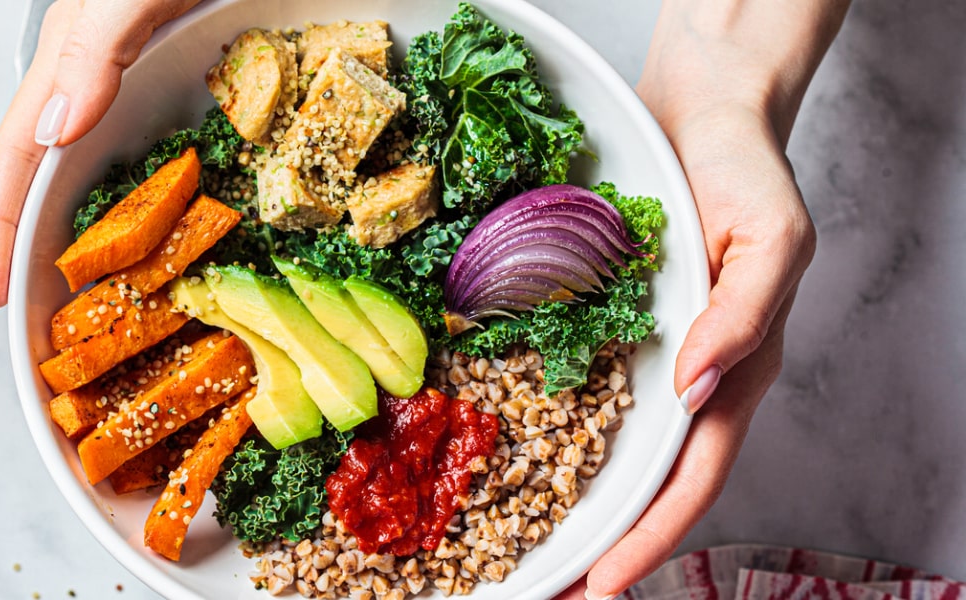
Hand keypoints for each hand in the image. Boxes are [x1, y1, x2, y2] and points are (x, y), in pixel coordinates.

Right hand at [0, 0, 199, 309]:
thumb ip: (93, 51)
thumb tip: (55, 132)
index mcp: (71, 65)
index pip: (16, 160)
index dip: (1, 229)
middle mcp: (95, 86)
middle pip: (48, 182)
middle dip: (38, 252)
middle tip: (45, 325)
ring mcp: (135, 92)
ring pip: (97, 180)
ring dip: (90, 241)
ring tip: (94, 305)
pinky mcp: (177, 95)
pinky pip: (149, 165)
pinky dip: (146, 212)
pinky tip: (161, 243)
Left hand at [558, 1, 848, 597]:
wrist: (701, 113)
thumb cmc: (745, 171)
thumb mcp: (770, 238)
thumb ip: (742, 317)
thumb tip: (698, 390)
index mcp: (734, 372)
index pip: (693, 476)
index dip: (650, 535)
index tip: (603, 585)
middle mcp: (689, 378)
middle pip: (647, 483)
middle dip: (605, 546)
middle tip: (550, 593)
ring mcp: (650, 358)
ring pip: (612, 451)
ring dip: (574, 507)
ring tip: (528, 554)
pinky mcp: (613, 330)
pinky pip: (582, 395)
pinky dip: (553, 439)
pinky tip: (514, 461)